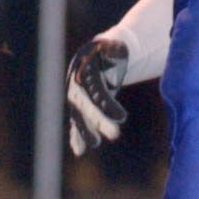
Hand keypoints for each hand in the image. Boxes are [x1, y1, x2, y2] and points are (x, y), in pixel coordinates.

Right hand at [66, 38, 128, 154]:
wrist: (98, 54)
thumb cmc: (112, 50)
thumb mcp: (114, 48)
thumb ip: (112, 51)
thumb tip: (112, 50)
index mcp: (85, 69)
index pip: (96, 89)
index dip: (107, 103)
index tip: (123, 117)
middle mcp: (76, 84)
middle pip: (86, 105)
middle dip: (99, 120)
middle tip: (115, 135)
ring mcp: (75, 96)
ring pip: (79, 115)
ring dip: (85, 131)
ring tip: (95, 143)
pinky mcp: (79, 106)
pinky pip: (76, 122)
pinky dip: (77, 136)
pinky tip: (79, 151)